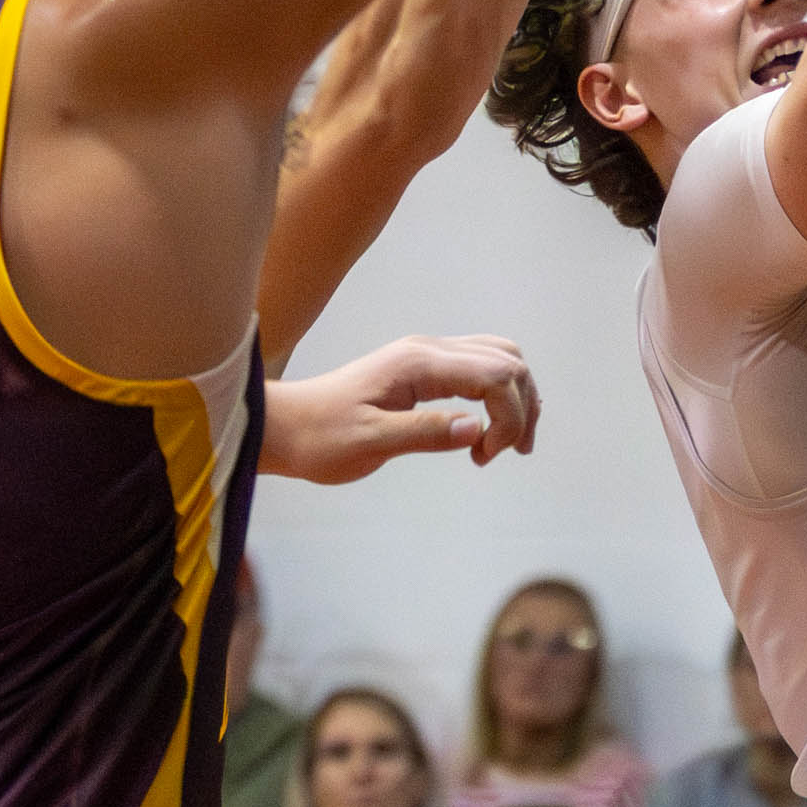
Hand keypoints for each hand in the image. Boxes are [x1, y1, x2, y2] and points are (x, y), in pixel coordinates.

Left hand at [260, 335, 538, 481]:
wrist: (284, 427)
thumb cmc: (321, 438)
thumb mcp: (370, 442)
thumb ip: (424, 433)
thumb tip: (476, 429)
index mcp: (418, 363)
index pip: (496, 374)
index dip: (509, 416)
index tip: (486, 456)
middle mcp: (427, 350)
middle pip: (507, 360)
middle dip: (522, 406)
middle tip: (507, 453)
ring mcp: (426, 356)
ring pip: (498, 359)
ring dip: (514, 399)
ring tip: (503, 444)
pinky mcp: (422, 369)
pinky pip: (478, 368)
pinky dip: (496, 395)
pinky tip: (483, 430)